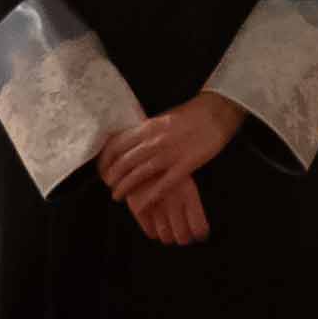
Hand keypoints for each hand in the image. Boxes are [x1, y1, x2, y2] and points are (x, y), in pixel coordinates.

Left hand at [102, 92, 244, 243]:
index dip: (105, 160)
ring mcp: (169, 154)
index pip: (117, 145)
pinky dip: (150, 196)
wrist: (215, 113)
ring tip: (117, 196)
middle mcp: (154, 140)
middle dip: (112, 176)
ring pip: (139, 174)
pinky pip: (163, 184)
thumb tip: (129, 143)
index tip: (102, 169)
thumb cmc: (190, 115)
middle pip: (124, 162)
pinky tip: (141, 205)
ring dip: (125, 187)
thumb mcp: (161, 119)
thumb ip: (145, 132)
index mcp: (147, 127)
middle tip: (108, 186)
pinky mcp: (184, 165)